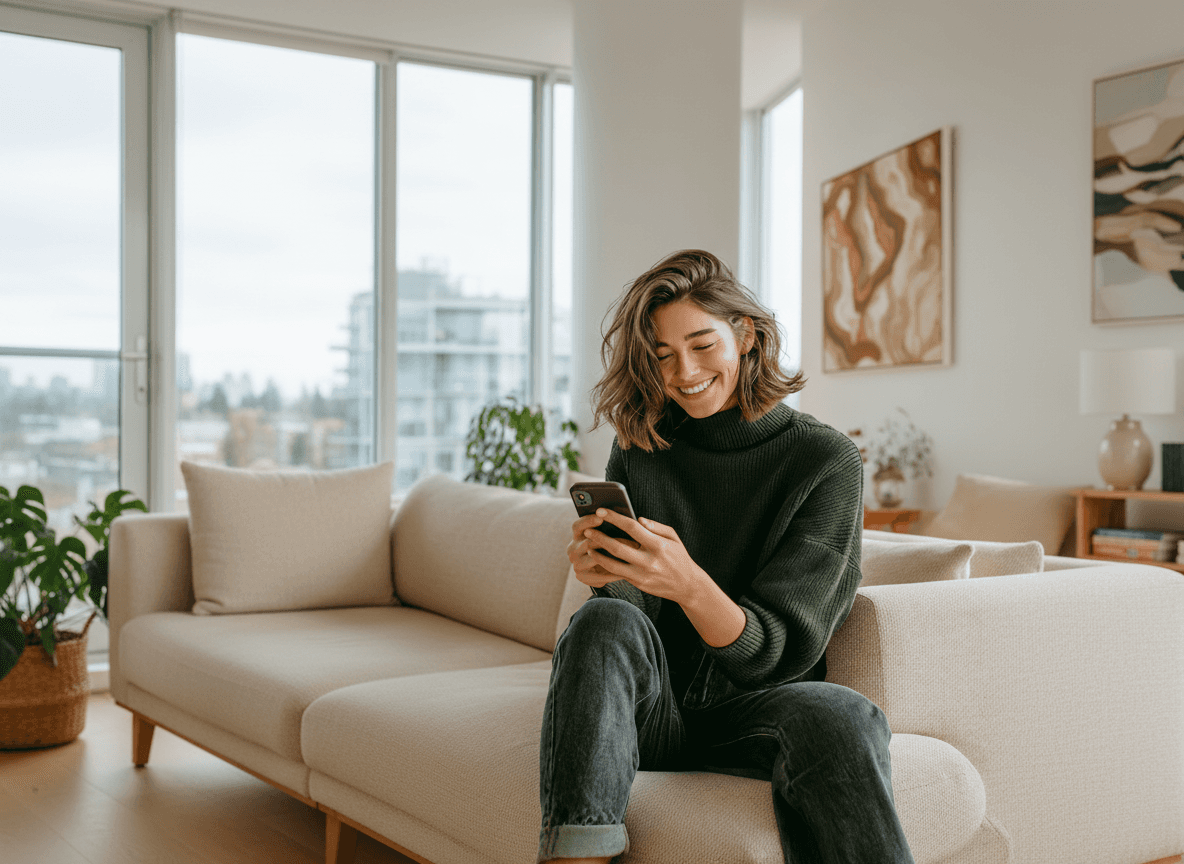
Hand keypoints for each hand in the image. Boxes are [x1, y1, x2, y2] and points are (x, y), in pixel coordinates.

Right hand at [567, 513, 639, 587]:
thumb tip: (634, 519)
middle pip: (588, 543)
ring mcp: (576, 564)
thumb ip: (612, 526)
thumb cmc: (608, 547)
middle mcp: (573, 549)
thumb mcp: (606, 535)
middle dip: (609, 540)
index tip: (601, 517)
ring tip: (632, 554)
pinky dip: (613, 573)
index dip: (588, 521)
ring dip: (614, 556)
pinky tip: (628, 570)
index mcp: (577, 535)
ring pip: (594, 558)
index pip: (577, 526)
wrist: (599, 571)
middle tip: (631, 538)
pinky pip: (599, 575)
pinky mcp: (582, 577)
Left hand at [581, 509, 706, 603]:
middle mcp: (649, 561)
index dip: (615, 518)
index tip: (601, 511)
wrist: (687, 586)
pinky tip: (597, 558)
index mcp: (658, 545)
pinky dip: (605, 565)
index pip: (632, 528)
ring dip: (598, 554)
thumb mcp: (673, 537)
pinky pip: (617, 574)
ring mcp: (642, 574)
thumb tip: (638, 519)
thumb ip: (656, 526)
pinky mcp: (638, 584)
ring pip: (613, 564)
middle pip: (618, 547)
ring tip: (587, 545)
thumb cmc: (679, 557)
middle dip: (600, 538)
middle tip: (587, 530)